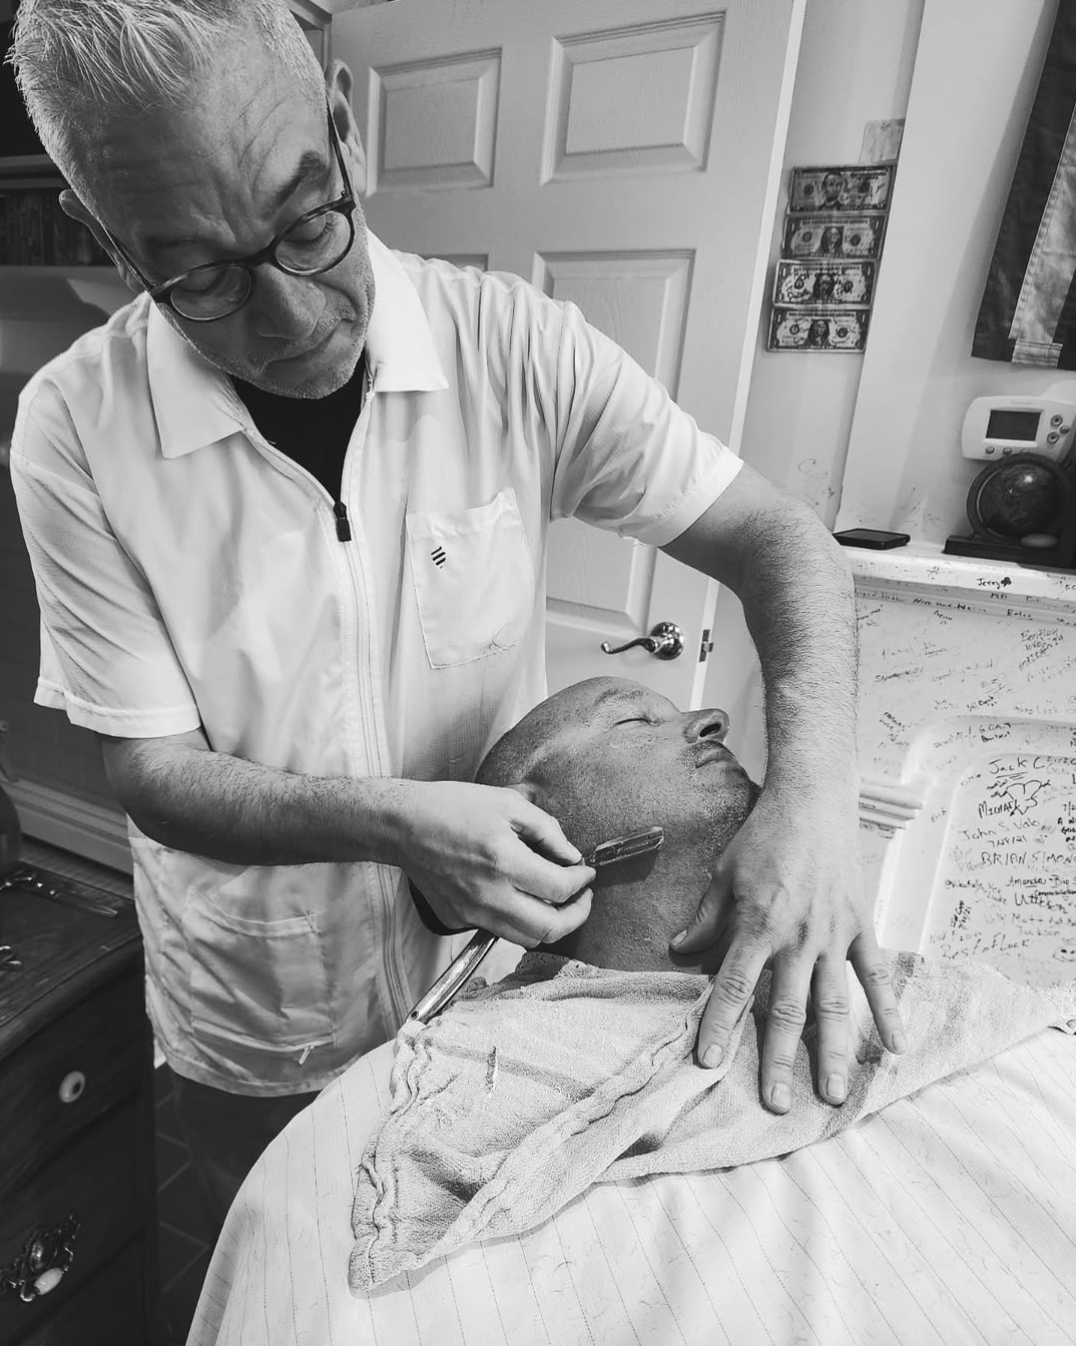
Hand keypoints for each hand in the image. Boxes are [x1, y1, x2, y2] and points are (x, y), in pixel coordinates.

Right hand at [387, 780, 595, 946]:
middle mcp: (489, 895)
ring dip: (550, 924)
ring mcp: (471, 912)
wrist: (404, 825)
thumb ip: (547, 830)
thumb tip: (572, 855)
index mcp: (504, 861)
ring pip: (526, 939)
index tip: (586, 872)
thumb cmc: (452, 807)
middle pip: (549, 929)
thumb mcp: (507, 803)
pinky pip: (498, 930)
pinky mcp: (458, 919)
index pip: (560, 889)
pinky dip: (517, 920)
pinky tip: (519, 897)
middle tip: (582, 897)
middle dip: (577, 915)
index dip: (582, 882)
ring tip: (557, 902)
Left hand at [670, 783, 906, 1111]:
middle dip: (777, 1059)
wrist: (815, 799)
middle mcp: (797, 937)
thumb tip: (679, 950)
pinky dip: (889, 1011)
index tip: (707, 1063)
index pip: (735, 987)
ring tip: (831, 1095)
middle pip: (786, 1009)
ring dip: (832, 1051)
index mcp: (757, 925)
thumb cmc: (764, 835)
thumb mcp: (723, 873)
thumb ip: (707, 918)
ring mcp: (834, 935)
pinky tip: (896, 1048)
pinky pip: (877, 975)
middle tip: (775, 1104)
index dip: (720, 1026)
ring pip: (833, 1004)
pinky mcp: (863, 926)